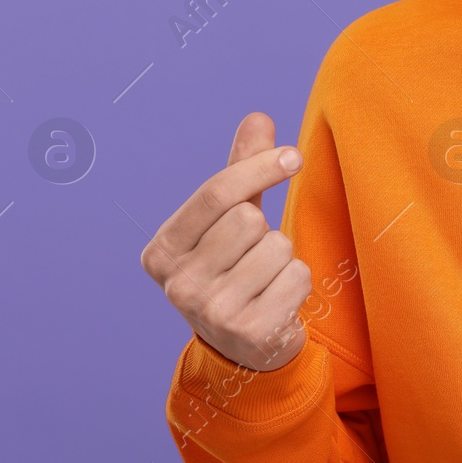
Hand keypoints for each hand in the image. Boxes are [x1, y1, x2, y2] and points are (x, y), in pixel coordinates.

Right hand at [140, 112, 314, 370]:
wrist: (244, 345)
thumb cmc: (235, 268)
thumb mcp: (230, 219)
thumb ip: (242, 171)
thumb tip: (258, 117)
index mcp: (162, 250)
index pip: (216, 193)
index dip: (259, 167)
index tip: (293, 156)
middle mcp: (177, 284)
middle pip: (249, 219)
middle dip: (265, 229)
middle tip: (253, 256)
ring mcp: (210, 313)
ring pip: (278, 247)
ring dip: (284, 257)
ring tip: (265, 280)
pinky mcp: (248, 333)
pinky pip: (298, 277)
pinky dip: (299, 283)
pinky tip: (278, 301)